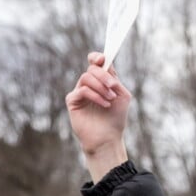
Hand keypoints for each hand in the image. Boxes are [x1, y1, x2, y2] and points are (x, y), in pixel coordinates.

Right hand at [65, 52, 130, 181]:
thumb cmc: (116, 118)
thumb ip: (115, 80)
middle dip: (104, 76)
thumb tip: (106, 66)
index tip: (102, 59)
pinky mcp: (73, 101)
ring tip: (110, 99)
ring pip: (86, 78)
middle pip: (92, 69)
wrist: (108, 138)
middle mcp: (90, 84)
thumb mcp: (122, 95)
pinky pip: (82, 90)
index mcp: (101, 81)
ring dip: (101, 87)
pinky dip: (95, 95)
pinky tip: (104, 104)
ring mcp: (80, 92)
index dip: (97, 57)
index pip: (95, 63)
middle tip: (113, 87)